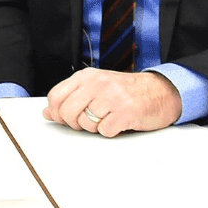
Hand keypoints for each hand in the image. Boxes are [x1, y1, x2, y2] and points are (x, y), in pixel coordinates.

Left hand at [43, 68, 181, 137]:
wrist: (161, 91)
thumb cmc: (126, 91)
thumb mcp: (95, 88)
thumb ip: (71, 98)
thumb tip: (47, 113)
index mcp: (87, 76)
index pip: (55, 96)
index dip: (56, 113)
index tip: (64, 119)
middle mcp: (98, 83)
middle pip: (67, 112)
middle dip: (75, 123)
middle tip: (89, 121)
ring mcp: (112, 96)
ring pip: (85, 123)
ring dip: (95, 128)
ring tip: (107, 119)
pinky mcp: (126, 111)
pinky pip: (104, 131)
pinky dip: (110, 132)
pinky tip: (118, 122)